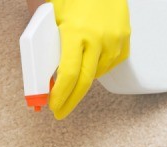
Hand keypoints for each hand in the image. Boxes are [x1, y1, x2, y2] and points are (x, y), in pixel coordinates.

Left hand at [48, 0, 130, 118]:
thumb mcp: (52, 17)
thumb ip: (46, 42)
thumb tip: (41, 70)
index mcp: (76, 32)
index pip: (69, 74)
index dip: (60, 95)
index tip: (54, 106)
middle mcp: (98, 39)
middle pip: (85, 82)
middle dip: (71, 101)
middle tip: (61, 111)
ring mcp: (115, 39)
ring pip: (98, 74)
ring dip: (83, 82)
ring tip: (72, 79)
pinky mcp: (125, 39)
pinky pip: (111, 64)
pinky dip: (98, 69)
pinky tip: (89, 65)